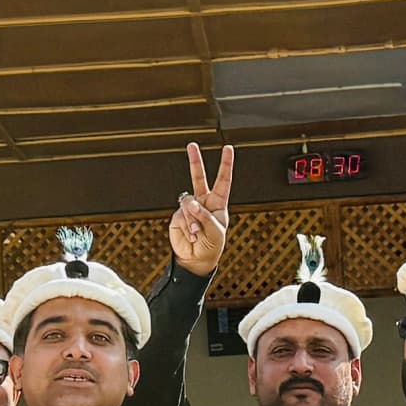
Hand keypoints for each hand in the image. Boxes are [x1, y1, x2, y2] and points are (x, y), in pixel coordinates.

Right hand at [169, 142, 235, 275]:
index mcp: (218, 203)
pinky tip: (191, 235)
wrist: (197, 260)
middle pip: (199, 178)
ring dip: (193, 218)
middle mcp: (203, 202)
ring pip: (189, 203)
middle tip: (192, 145)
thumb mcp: (215, 231)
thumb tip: (190, 202)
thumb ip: (204, 215)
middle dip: (195, 161)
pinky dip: (187, 226)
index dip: (226, 164)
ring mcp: (189, 208)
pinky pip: (181, 216)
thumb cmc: (212, 245)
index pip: (223, 180)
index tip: (228, 148)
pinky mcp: (178, 216)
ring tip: (197, 232)